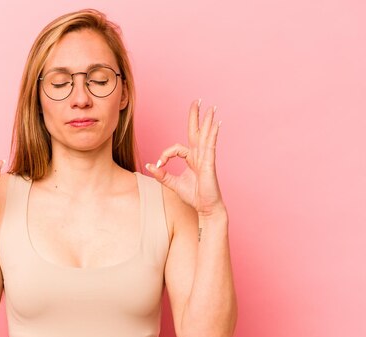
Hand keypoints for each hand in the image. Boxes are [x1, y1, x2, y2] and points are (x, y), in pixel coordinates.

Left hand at [145, 99, 224, 217]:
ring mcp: (206, 158)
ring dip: (207, 121)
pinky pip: (210, 146)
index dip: (165, 154)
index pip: (176, 148)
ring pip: (205, 136)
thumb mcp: (172, 184)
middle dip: (195, 117)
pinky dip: (213, 134)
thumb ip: (161, 174)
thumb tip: (149, 165)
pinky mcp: (209, 163)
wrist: (205, 207)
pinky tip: (216, 124)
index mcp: (191, 159)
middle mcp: (199, 156)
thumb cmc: (194, 196)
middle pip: (196, 132)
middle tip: (196, 101)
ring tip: (211, 107)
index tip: (158, 165)